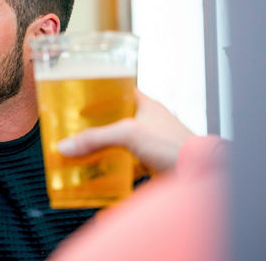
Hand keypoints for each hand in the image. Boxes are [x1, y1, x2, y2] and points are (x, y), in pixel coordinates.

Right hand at [56, 90, 192, 173]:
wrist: (198, 173)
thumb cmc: (174, 145)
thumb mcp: (129, 134)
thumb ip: (96, 138)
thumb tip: (67, 145)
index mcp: (146, 104)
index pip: (119, 91)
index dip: (100, 92)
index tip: (80, 95)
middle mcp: (147, 122)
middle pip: (115, 119)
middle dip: (96, 125)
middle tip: (75, 126)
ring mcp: (149, 143)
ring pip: (120, 142)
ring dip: (103, 147)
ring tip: (81, 150)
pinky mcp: (150, 163)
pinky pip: (126, 163)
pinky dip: (113, 168)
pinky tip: (99, 173)